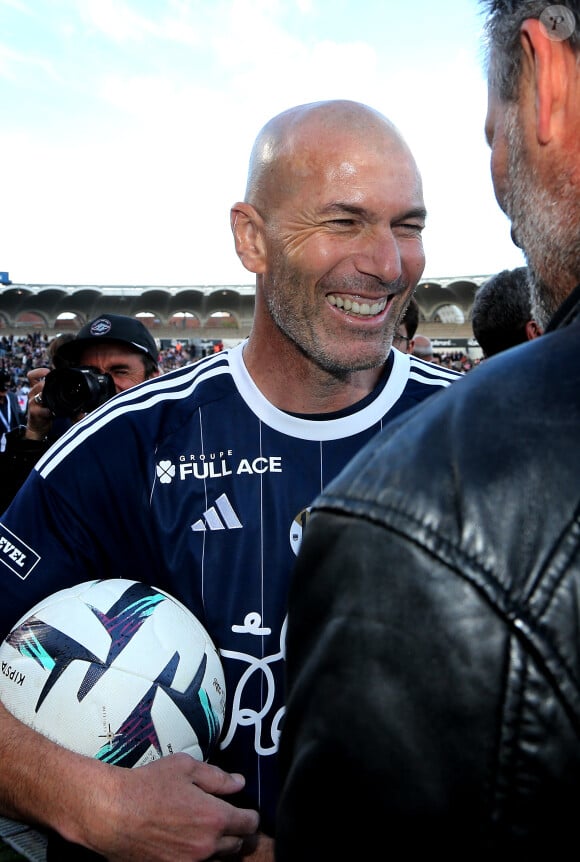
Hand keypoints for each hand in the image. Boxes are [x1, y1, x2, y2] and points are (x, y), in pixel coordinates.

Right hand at [25, 367, 51, 439]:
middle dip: (49, 385)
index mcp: (35, 389)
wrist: (38, 427)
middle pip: (38, 384)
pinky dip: (50, 410)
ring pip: (39, 394)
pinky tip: (55, 412)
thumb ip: (54, 391)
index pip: (32, 376)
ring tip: (56, 399)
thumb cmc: (45, 411)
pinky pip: (43, 409)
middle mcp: (32, 394)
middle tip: (58, 387)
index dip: (39, 372)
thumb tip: (72, 386)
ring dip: (48, 395)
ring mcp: (32, 403)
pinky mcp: (34, 412)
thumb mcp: (48, 399)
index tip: (48, 372)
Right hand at [77, 754, 259, 860]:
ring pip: (218, 860)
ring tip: (205, 833)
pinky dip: (198, 858)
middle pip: (237, 845)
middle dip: (235, 832)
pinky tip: (188, 844)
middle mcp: (206, 846)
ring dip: (218, 848)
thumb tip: (239, 783)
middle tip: (225, 820)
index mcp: (214, 818)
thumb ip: (217, 777)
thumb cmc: (147, 786)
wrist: (112, 813)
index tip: (245, 811)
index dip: (249, 816)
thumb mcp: (185, 768)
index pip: (249, 824)